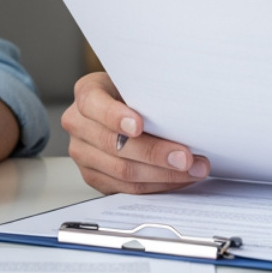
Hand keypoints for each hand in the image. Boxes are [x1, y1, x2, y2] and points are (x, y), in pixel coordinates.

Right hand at [62, 72, 209, 194]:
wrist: (119, 109)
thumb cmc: (133, 94)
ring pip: (123, 172)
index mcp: (86, 95)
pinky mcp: (94, 177)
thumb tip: (183, 114)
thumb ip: (149, 95)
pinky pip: (127, 188)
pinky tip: (179, 178)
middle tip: (185, 157)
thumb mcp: (138, 85)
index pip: (93, 105)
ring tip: (193, 170)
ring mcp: (83, 154)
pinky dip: (157, 185)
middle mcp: (78, 125)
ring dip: (163, 174)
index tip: (139, 126)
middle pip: (114, 146)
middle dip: (155, 153)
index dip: (115, 117)